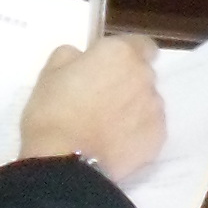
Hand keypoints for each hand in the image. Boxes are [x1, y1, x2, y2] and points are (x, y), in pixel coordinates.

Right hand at [17, 33, 163, 178]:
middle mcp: (144, 76)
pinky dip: (137, 133)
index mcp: (120, 54)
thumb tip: (82, 56)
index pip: (141, 45)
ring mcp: (155, 107)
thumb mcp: (49, 74)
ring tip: (106, 128)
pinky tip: (115, 144)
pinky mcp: (158, 137)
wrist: (65, 162)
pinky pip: (150, 128)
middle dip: (126, 84)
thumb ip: (71, 56)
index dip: (128, 55)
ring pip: (147, 102)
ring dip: (133, 109)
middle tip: (100, 102)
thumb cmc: (53, 113)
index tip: (113, 68)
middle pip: (142, 74)